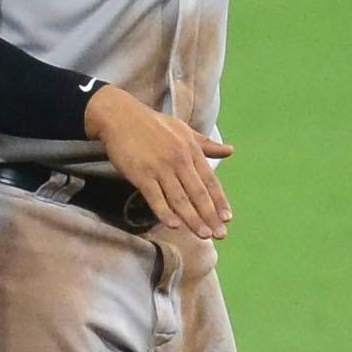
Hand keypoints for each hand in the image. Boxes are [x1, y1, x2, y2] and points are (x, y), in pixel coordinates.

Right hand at [84, 85, 234, 239]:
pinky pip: (155, 197)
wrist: (121, 116)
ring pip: (180, 199)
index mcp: (191, 150)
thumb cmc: (153, 124)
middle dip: (210, 215)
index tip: (228, 218)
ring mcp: (160, 168)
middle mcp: (179, 160)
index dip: (219, 201)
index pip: (210, 181)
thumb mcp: (184, 130)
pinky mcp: (141, 174)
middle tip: (220, 234)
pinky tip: (174, 225)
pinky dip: (165, 212)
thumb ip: (206, 145)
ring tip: (203, 235)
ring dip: (193, 219)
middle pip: (198, 193)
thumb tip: (230, 151)